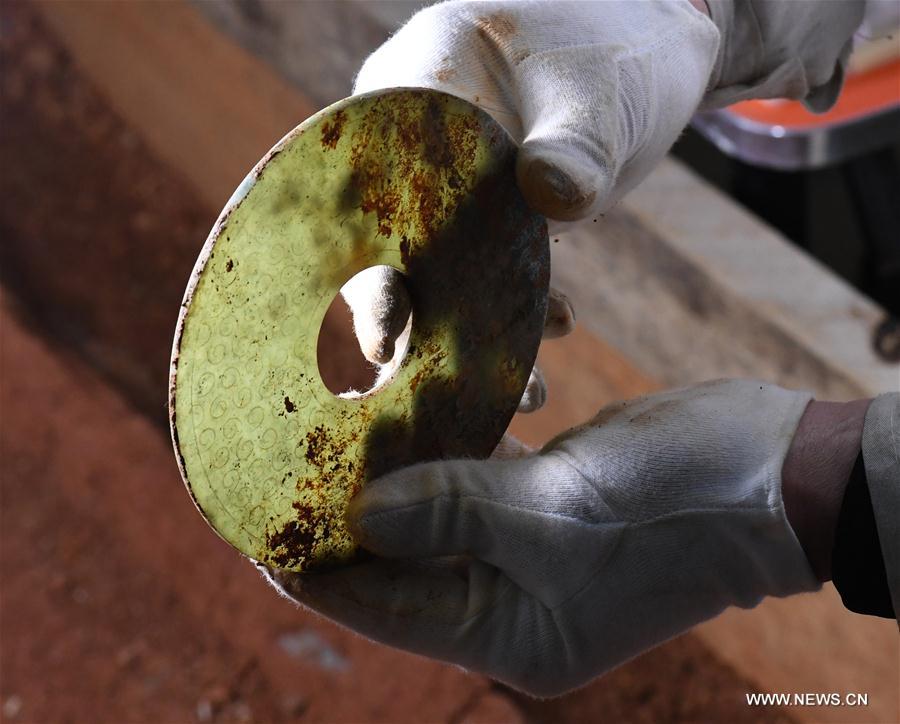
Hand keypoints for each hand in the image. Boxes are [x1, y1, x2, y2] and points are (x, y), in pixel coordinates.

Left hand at [262, 379, 819, 696]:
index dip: (315, 566)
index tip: (254, 523)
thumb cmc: (679, 509)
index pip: (382, 606)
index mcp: (506, 632)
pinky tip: (401, 407)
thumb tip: (362, 515)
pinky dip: (439, 445)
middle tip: (279, 465)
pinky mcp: (541, 497)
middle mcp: (506, 598)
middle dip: (343, 513)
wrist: (772, 472)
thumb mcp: (559, 516)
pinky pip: (470, 474)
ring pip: (430, 510)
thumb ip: (454, 511)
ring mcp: (524, 547)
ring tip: (324, 428)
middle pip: (397, 557)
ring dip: (390, 471)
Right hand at [342, 0, 717, 400]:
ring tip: (527, 387)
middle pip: (389, 232)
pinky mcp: (479, 215)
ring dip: (469, 327)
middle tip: (424, 370)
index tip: (389, 322)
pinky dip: (507, 318)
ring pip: (436, 264)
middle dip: (411, 307)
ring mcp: (445, 180)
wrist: (652, 50)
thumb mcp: (602, 95)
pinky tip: (540, 363)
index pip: (374, 175)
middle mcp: (413, 137)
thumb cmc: (620, 55)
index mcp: (418, 80)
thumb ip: (575, 144)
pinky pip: (479, 273)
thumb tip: (550, 197)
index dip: (373, 254)